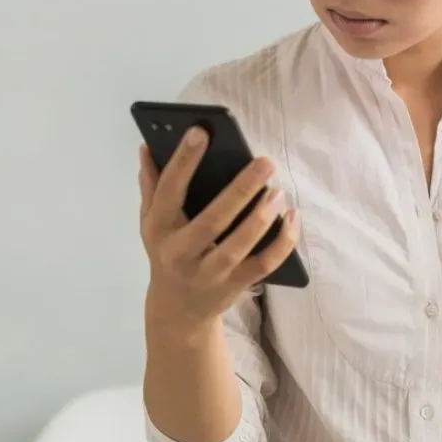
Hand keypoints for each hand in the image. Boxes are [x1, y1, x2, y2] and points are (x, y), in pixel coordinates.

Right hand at [138, 127, 298, 339]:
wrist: (177, 310)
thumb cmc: (167, 253)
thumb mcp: (150, 222)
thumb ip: (152, 185)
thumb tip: (148, 146)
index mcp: (160, 229)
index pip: (169, 190)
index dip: (183, 161)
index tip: (201, 131)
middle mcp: (182, 253)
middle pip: (212, 221)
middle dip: (240, 190)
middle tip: (265, 162)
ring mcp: (209, 273)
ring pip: (239, 247)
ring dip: (262, 218)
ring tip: (278, 191)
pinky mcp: (234, 286)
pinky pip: (263, 265)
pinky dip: (283, 243)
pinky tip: (292, 217)